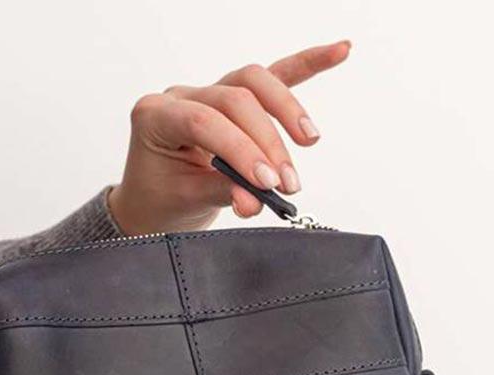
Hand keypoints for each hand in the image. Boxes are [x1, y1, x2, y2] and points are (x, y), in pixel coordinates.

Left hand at [108, 41, 350, 234]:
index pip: (205, 123)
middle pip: (235, 100)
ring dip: (286, 111)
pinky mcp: (234, 100)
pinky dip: (305, 65)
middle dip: (266, 143)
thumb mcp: (185, 200)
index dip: (240, 150)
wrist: (154, 202)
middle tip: (285, 182)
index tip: (266, 183)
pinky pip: (271, 77)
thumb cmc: (161, 200)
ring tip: (308, 141)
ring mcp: (208, 93)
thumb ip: (222, 193)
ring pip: (254, 83)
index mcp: (155, 117)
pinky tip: (339, 52)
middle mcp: (181, 97)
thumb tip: (257, 198)